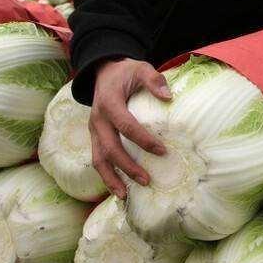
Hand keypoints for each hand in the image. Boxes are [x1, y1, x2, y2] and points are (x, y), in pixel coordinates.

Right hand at [89, 58, 171, 198]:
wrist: (103, 71)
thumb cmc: (125, 72)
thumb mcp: (140, 68)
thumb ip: (153, 80)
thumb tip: (168, 97)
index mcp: (109, 103)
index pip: (125, 125)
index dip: (143, 140)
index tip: (162, 151)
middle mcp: (98, 120)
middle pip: (109, 148)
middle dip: (127, 167)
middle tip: (147, 180)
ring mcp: (94, 130)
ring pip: (98, 159)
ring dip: (111, 178)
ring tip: (125, 195)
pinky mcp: (95, 136)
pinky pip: (98, 159)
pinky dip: (106, 175)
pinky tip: (119, 189)